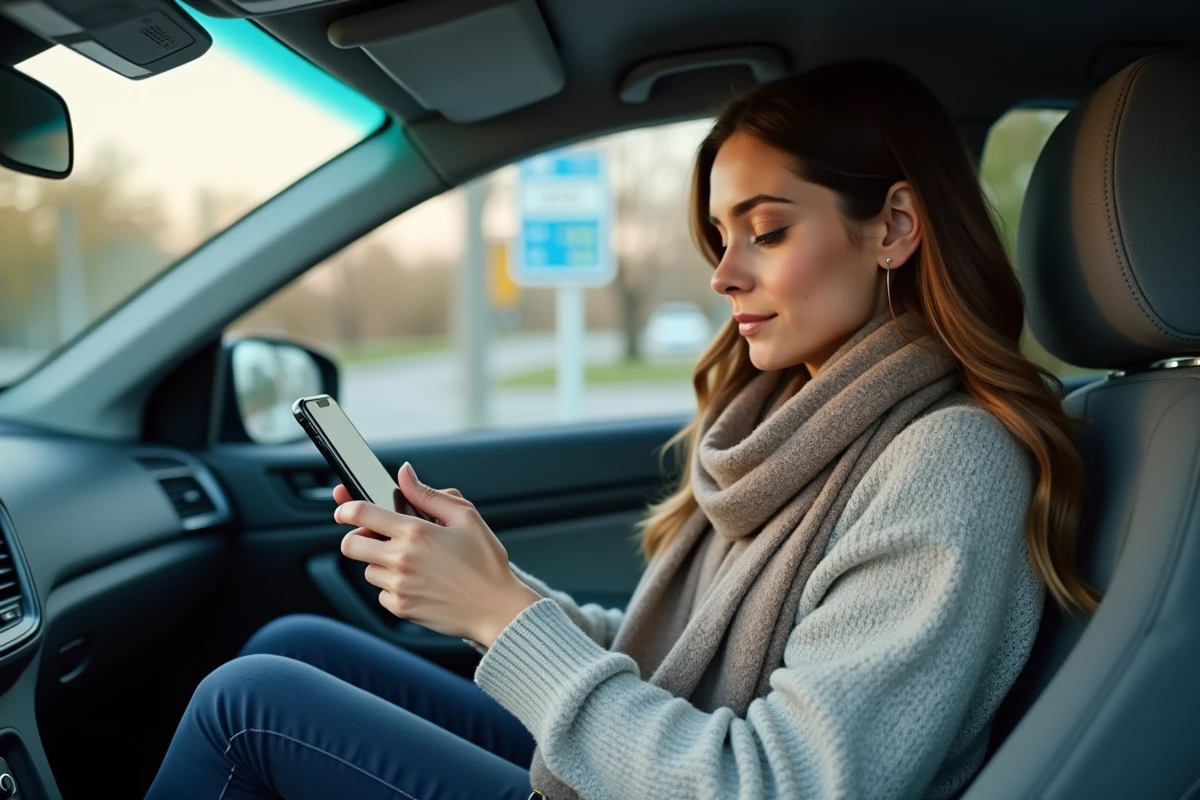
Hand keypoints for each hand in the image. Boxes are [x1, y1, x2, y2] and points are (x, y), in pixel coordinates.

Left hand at [333, 464, 539, 646]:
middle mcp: (401, 559)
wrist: (497, 609)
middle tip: (375, 536)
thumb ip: (428, 494)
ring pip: (367, 569)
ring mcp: (398, 586)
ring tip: (411, 561)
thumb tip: (404, 474)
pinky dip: (393, 586)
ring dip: (380, 562)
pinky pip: (381, 593)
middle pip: (350, 545)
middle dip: (356, 537)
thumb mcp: (465, 517)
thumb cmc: (486, 563)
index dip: (346, 507)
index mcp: (416, 532)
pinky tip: (418, 581)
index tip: (344, 507)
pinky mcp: (401, 608)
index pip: (361, 514)